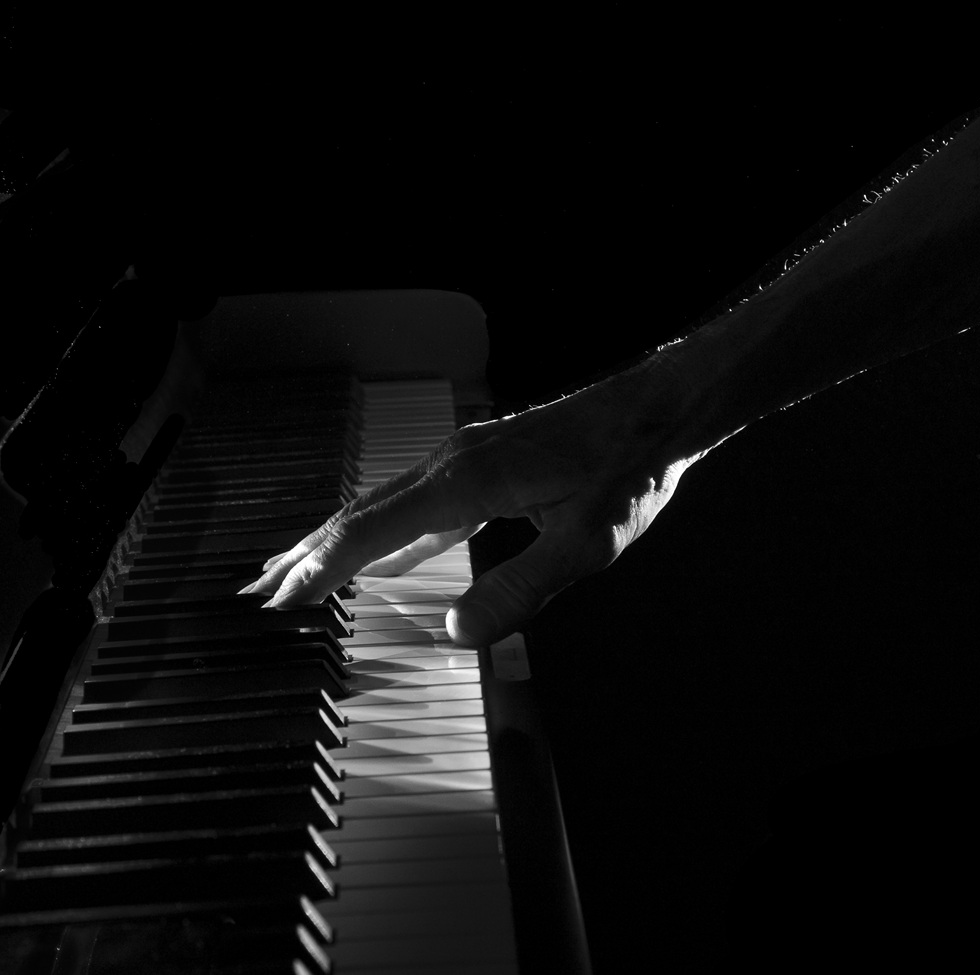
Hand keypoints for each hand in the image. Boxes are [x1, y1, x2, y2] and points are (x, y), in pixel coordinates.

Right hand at [244, 369, 701, 644]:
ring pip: (383, 502)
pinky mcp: (486, 459)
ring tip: (299, 569)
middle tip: (260, 592)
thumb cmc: (630, 468)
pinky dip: (384, 527)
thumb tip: (453, 631)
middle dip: (308, 555)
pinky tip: (385, 554)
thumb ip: (521, 590)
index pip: (370, 532)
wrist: (659, 408)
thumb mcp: (586, 543)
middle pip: (360, 513)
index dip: (321, 570)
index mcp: (465, 481)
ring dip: (338, 539)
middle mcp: (452, 461)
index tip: (279, 603)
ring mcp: (466, 455)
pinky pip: (416, 499)